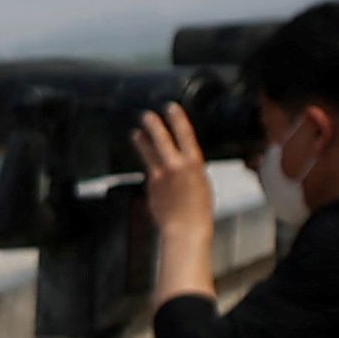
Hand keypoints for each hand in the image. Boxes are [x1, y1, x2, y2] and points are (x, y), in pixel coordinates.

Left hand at [138, 103, 220, 302]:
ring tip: (136, 132)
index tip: (171, 108)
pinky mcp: (151, 187)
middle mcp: (176, 167)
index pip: (185, 135)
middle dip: (154, 125)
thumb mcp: (202, 182)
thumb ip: (190, 170)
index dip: (177, 119)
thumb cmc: (199, 210)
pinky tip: (145, 161)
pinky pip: (148, 170)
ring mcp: (161, 176)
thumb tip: (181, 162)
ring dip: (142, 141)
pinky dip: (146, 163)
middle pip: (162, 140)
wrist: (185, 229)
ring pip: (149, 154)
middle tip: (146, 114)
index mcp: (194, 164)